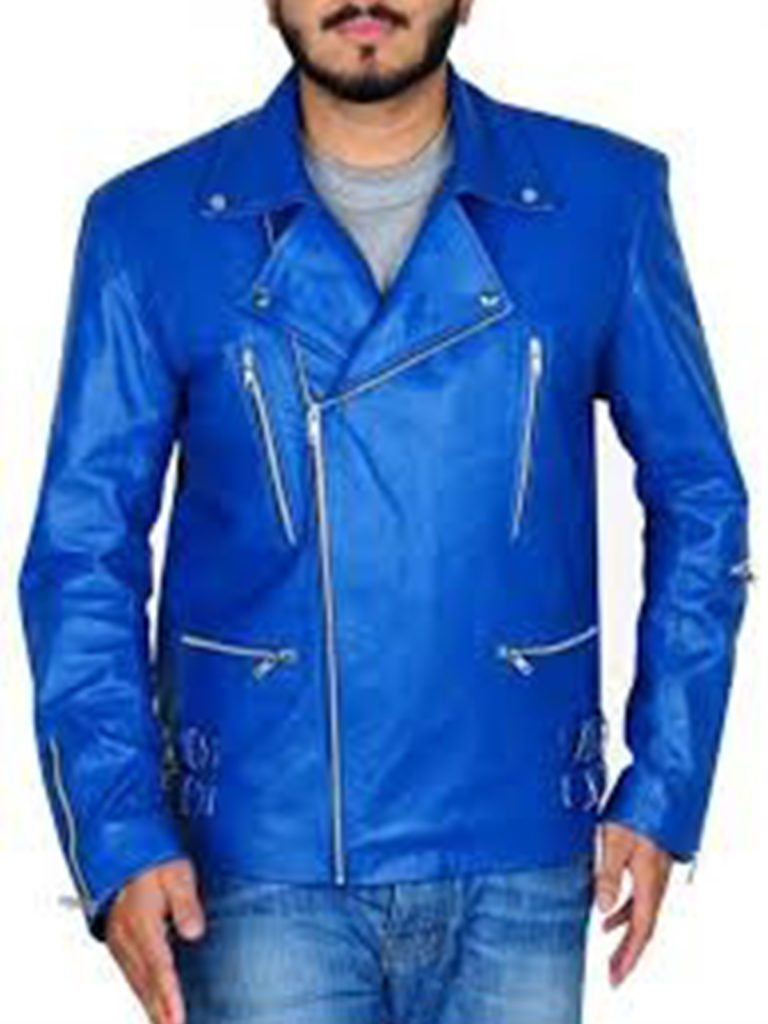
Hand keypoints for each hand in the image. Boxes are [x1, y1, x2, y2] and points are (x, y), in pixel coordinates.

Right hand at [105, 857, 205, 1023]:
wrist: (124, 850)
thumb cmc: (155, 861)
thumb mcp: (177, 873)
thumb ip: (186, 902)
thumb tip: (195, 933)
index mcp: (142, 921)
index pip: (158, 965)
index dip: (168, 994)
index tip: (177, 1017)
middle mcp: (126, 936)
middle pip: (145, 981)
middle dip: (159, 1011)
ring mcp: (119, 941)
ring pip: (136, 981)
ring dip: (150, 1007)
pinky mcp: (119, 942)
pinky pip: (131, 974)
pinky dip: (141, 994)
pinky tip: (151, 1006)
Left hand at [594, 822, 672, 986]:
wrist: (662, 786)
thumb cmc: (637, 810)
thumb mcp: (616, 841)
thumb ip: (608, 875)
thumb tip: (601, 909)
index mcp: (650, 883)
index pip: (641, 931)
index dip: (628, 956)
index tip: (615, 977)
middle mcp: (656, 882)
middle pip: (643, 927)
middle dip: (627, 952)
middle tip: (613, 974)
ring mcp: (654, 872)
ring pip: (641, 912)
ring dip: (625, 932)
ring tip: (607, 945)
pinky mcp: (649, 861)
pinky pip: (638, 896)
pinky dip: (624, 909)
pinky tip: (608, 910)